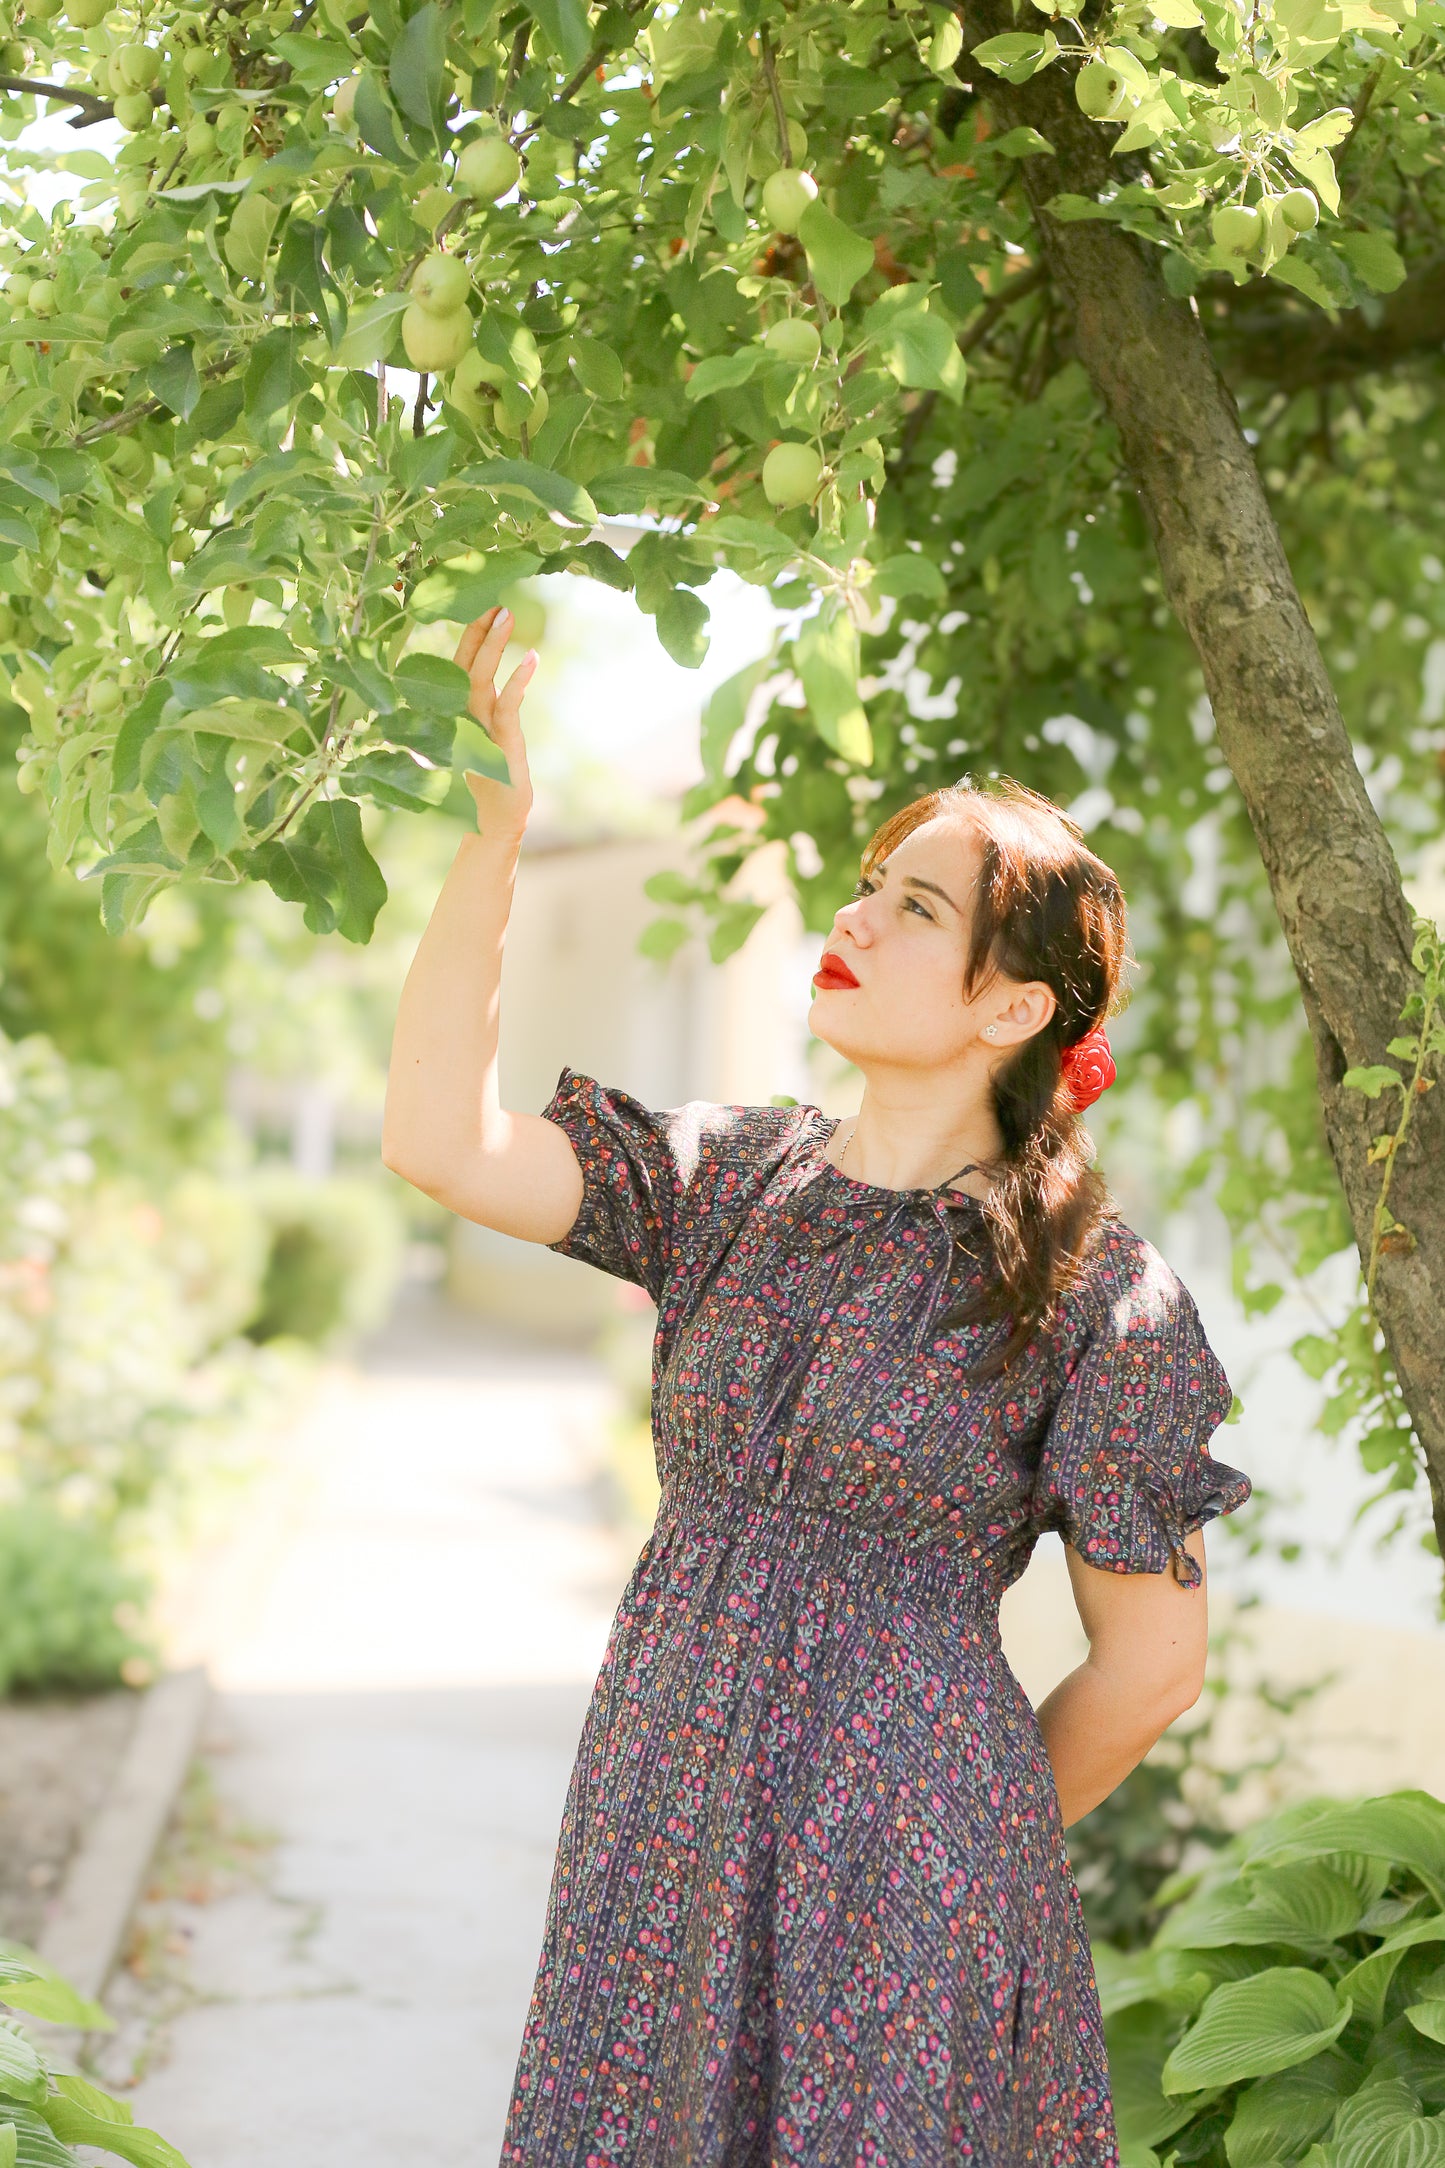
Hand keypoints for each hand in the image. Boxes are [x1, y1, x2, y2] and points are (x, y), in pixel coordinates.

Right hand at [453, 606, 536, 838]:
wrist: (498, 816)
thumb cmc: (492, 776)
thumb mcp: (485, 734)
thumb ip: (486, 706)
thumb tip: (491, 675)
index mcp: (457, 711)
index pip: (458, 665)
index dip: (468, 635)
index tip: (478, 603)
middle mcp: (461, 715)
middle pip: (465, 664)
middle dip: (477, 630)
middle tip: (493, 599)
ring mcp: (477, 727)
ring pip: (481, 677)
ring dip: (494, 644)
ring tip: (507, 614)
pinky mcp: (498, 740)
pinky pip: (507, 704)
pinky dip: (519, 680)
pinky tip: (532, 657)